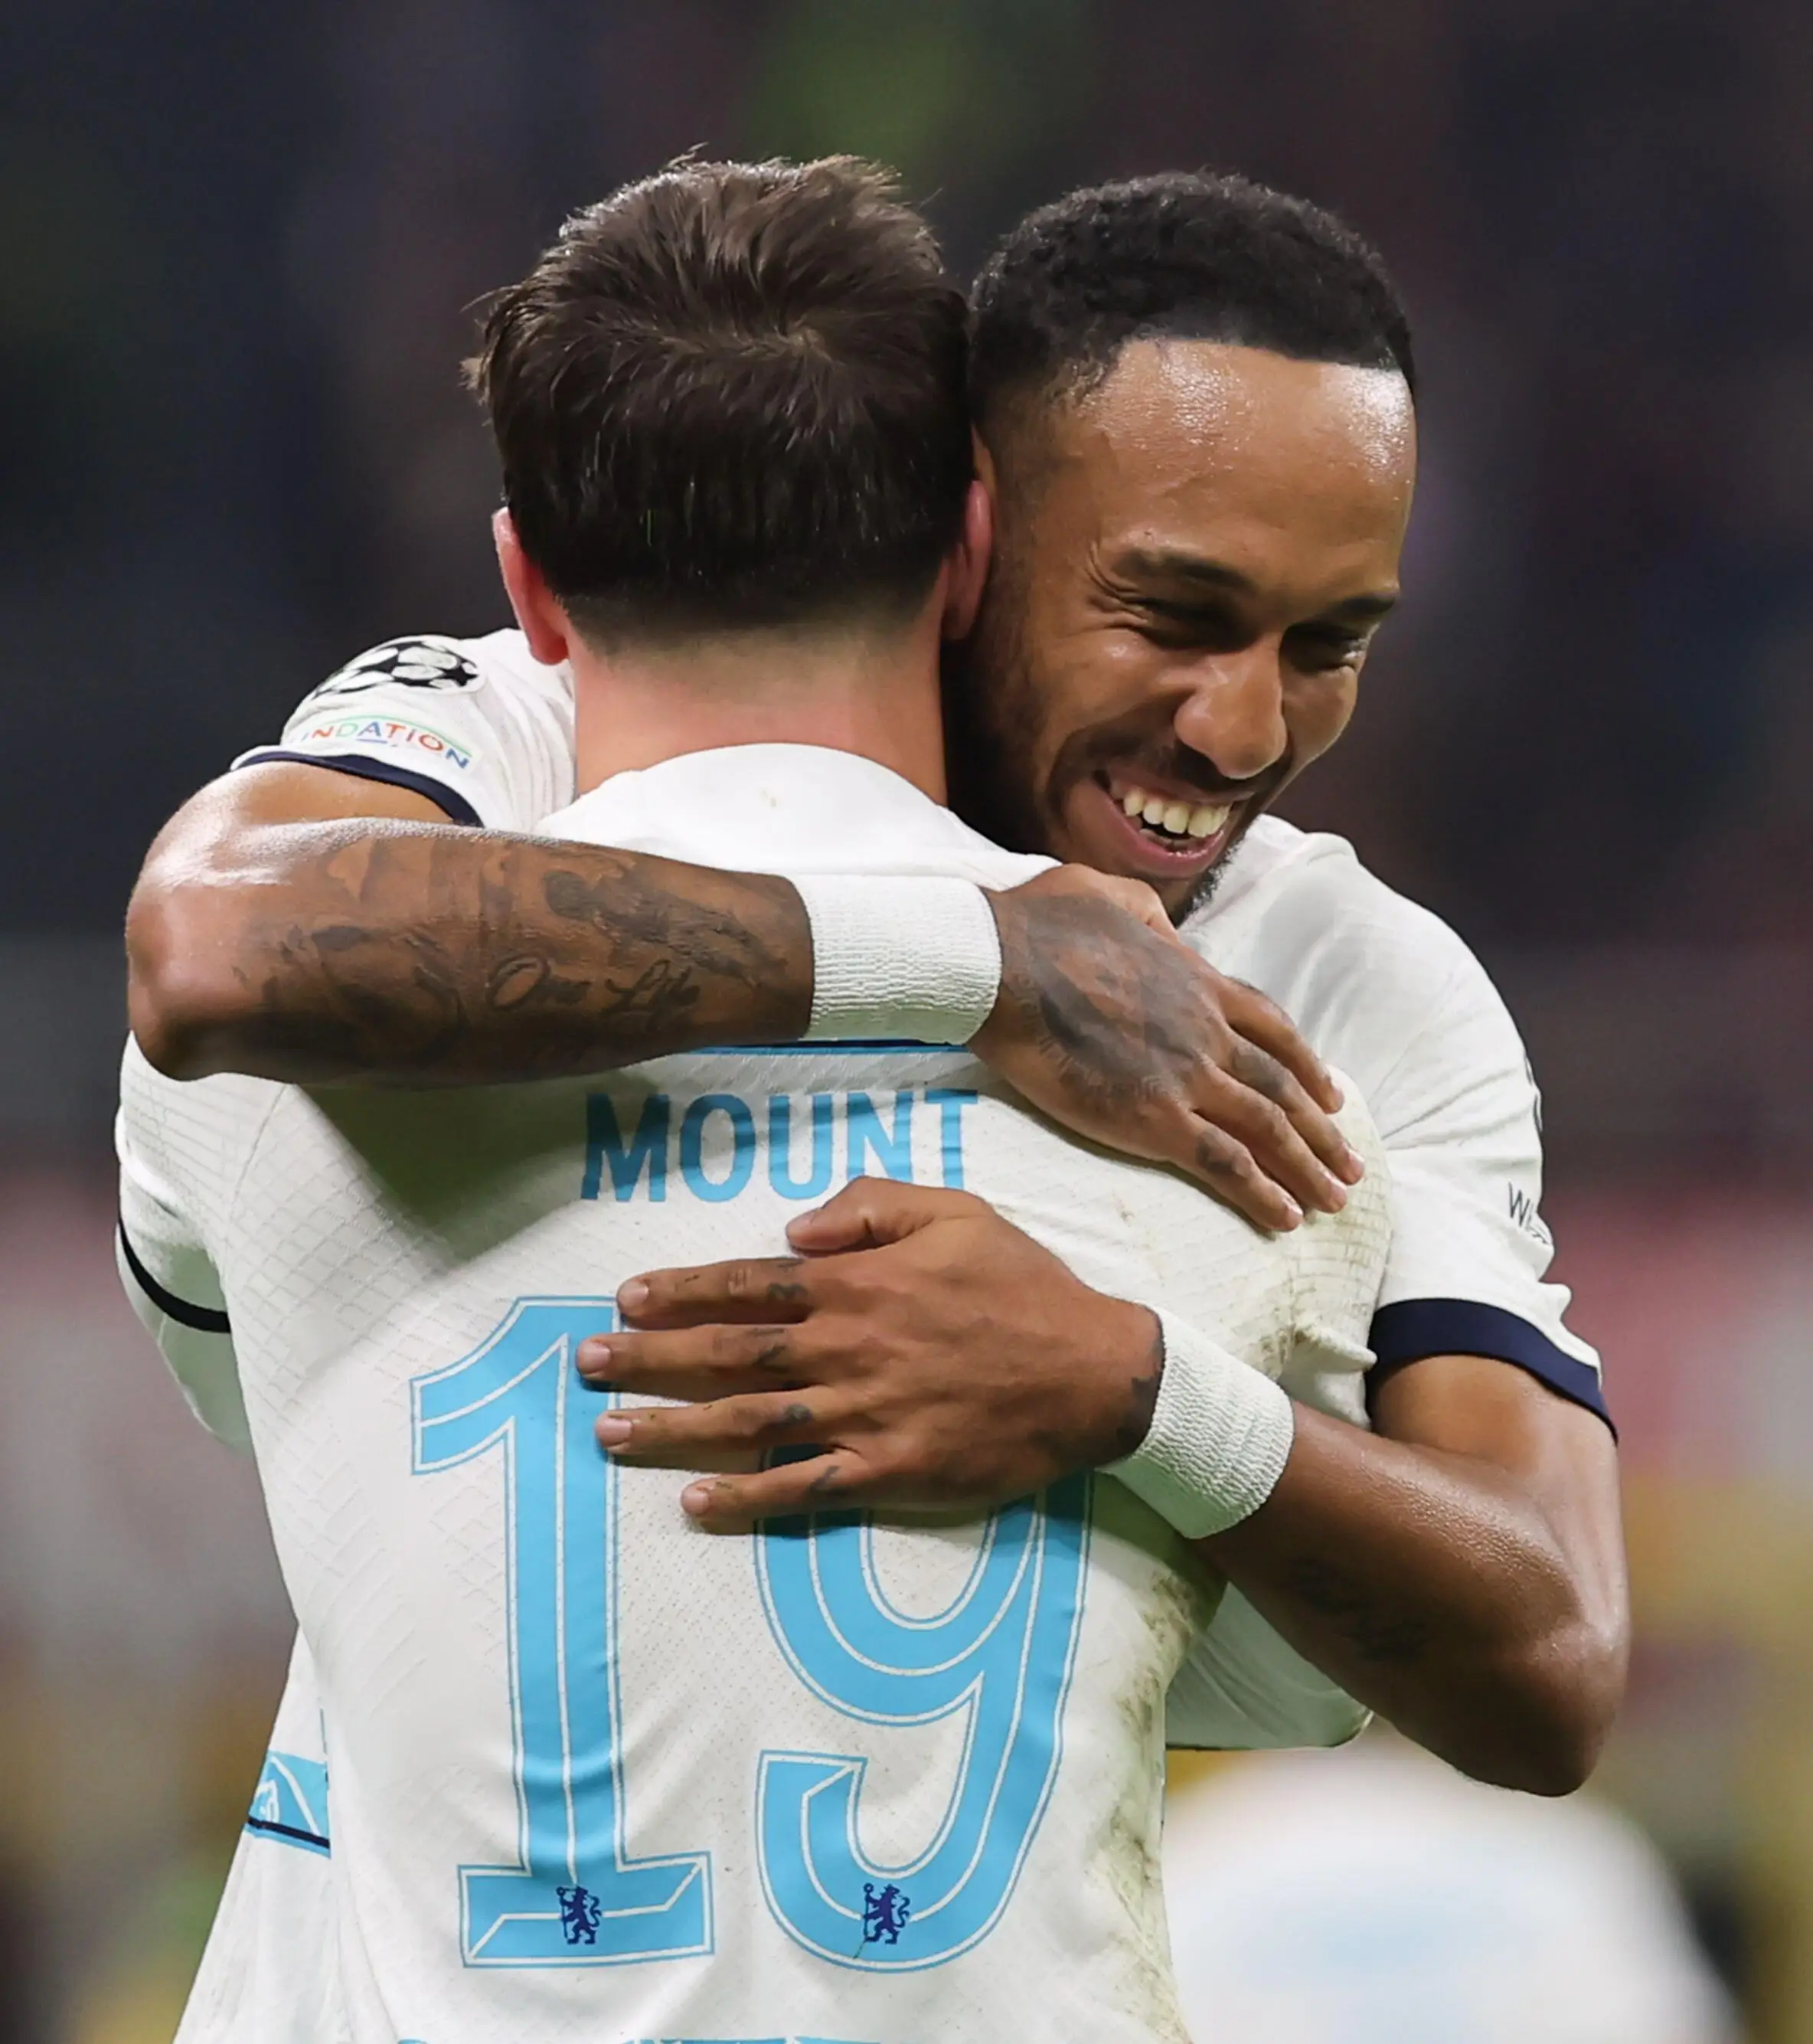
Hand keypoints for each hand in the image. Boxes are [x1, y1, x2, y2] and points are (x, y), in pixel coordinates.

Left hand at [576, 1179, 1162, 1528]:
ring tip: (610, 1433)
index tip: (625, 1300)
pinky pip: (805, 1487)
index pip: (749, 1285)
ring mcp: (865, 1415)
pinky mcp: (891, 1472)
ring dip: (674, 1429)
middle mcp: (848, 1349)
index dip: (681, 1292)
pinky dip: (747, 1498)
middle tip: (586, 1365)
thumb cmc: (1024, 1286)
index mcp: (859, 1284)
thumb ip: (870, 1208)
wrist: (1095, 1374)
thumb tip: (793, 1229)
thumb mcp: (956, 1212)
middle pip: (729, 1354)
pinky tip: (696, 1503)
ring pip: (748, 1423)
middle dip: (650, 1358)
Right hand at [974, 865, 1361, 1230]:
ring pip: (1268, 1128)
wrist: (1001, 964)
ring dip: (1308, 1167)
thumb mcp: (1108, 894)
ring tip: (1336, 1200)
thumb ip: (1147, 917)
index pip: (1272, 1029)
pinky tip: (1286, 1217)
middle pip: (1283, 1086)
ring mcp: (1186, 1075)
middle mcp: (1207, 1030)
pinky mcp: (1154, 1118)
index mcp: (1197, 981)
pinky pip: (1224, 1163)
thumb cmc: (1038, 923)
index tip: (1329, 1094)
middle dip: (1323, 1129)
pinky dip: (1261, 1192)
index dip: (1306, 1065)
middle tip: (1351, 1163)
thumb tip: (1162, 934)